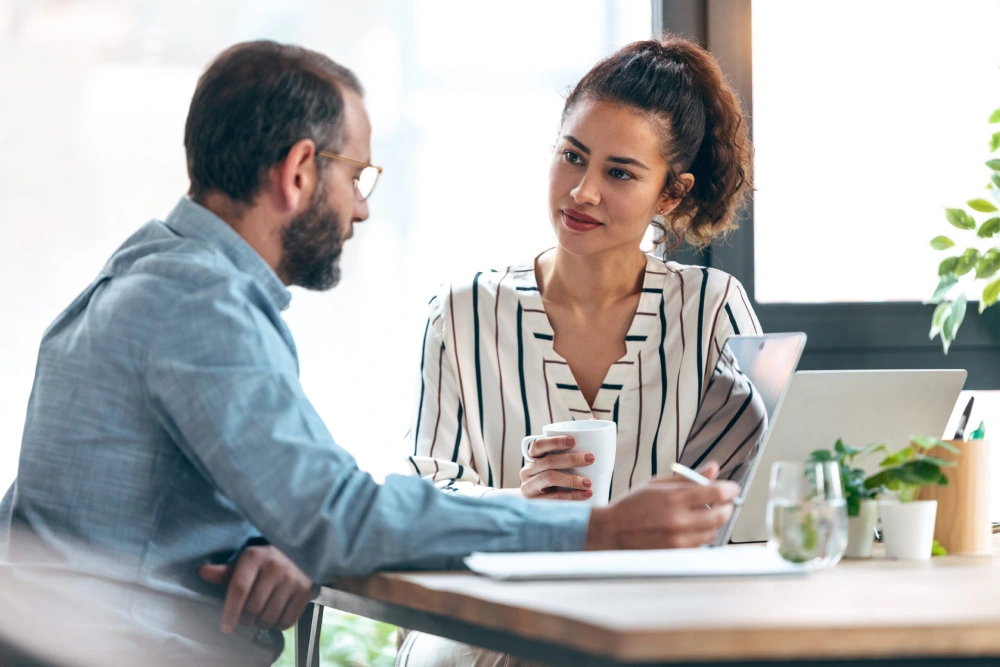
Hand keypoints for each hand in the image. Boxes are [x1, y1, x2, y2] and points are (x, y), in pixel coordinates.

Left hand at [199, 545, 312, 633]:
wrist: (300, 551)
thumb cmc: (266, 559)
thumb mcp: (245, 561)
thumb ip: (225, 572)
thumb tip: (203, 572)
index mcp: (255, 556)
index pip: (239, 589)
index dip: (230, 611)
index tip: (226, 627)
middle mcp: (275, 566)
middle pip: (252, 608)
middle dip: (246, 617)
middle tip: (248, 612)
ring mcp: (292, 578)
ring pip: (268, 617)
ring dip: (262, 622)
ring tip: (262, 612)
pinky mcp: (306, 590)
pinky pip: (287, 621)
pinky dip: (278, 624)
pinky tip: (276, 613)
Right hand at [519, 435, 594, 500]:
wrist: (536, 504)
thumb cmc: (553, 475)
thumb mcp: (557, 460)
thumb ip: (571, 444)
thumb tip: (592, 420)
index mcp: (532, 456)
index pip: (539, 444)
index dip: (555, 441)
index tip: (574, 440)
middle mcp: (527, 470)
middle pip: (548, 461)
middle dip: (571, 459)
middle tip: (591, 458)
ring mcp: (528, 487)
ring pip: (549, 478)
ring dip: (572, 479)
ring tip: (590, 482)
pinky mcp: (534, 503)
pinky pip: (553, 498)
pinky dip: (572, 496)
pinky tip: (586, 494)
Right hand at [584, 461, 738, 549]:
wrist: (611, 531)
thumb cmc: (630, 506)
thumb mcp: (656, 484)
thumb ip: (687, 478)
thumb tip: (713, 469)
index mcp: (674, 498)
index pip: (717, 492)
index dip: (730, 489)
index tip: (732, 489)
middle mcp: (679, 520)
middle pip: (720, 515)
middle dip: (726, 507)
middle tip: (722, 503)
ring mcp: (679, 540)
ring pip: (712, 532)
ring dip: (712, 522)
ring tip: (698, 515)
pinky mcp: (676, 554)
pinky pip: (699, 545)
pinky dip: (699, 536)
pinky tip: (688, 528)